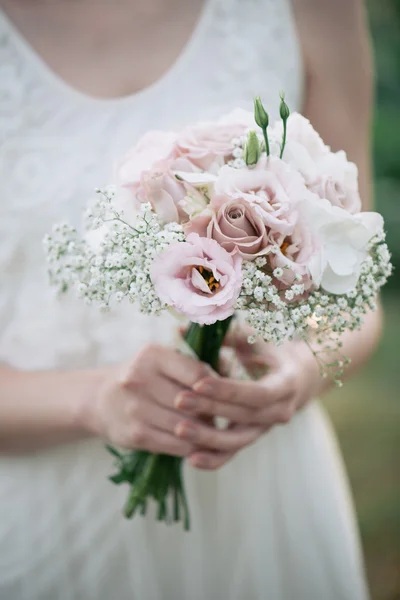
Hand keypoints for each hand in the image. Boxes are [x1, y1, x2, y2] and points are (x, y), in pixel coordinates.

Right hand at [80, 344, 217, 456]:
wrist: (99, 399)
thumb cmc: (142, 377)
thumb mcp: (160, 360)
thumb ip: (191, 366)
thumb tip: (227, 384)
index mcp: (151, 355)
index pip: (197, 373)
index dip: (215, 386)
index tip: (222, 393)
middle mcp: (140, 379)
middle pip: (194, 402)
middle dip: (212, 411)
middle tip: (224, 416)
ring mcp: (136, 408)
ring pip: (187, 426)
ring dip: (205, 431)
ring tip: (214, 429)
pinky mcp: (135, 435)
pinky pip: (176, 445)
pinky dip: (192, 446)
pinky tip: (199, 443)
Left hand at [174, 328, 320, 469]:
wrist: (294, 377)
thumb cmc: (267, 350)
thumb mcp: (253, 337)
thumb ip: (225, 333)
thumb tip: (186, 328)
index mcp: (286, 383)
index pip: (257, 392)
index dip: (228, 389)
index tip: (198, 381)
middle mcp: (280, 411)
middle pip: (244, 415)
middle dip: (211, 408)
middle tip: (180, 400)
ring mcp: (266, 428)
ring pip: (238, 440)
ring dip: (208, 437)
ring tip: (179, 430)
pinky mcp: (252, 437)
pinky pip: (233, 453)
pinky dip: (213, 459)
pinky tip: (190, 459)